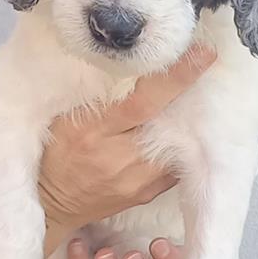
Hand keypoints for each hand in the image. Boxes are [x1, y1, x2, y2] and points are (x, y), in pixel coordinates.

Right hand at [39, 45, 214, 249]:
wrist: (51, 205)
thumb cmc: (55, 152)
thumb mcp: (65, 118)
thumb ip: (100, 97)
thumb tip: (137, 67)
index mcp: (93, 131)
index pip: (143, 101)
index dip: (175, 78)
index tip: (202, 54)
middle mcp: (119, 157)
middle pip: (167, 122)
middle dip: (189, 95)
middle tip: (205, 64)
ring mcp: (136, 180)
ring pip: (175, 145)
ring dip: (187, 122)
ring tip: (195, 97)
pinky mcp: (147, 194)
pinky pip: (172, 165)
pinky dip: (178, 146)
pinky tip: (179, 132)